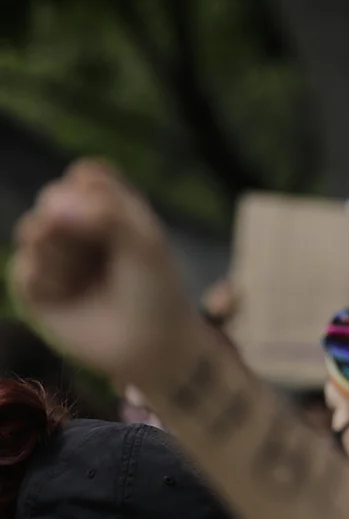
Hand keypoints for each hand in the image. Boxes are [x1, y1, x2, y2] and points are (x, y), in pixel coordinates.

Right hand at [11, 161, 202, 386]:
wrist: (149, 344)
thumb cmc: (156, 288)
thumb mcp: (145, 244)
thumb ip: (107, 215)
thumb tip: (51, 206)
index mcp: (109, 205)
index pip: (84, 175)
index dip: (95, 193)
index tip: (119, 217)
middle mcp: (76, 224)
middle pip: (52, 197)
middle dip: (77, 225)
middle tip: (103, 252)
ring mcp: (52, 254)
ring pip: (31, 230)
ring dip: (63, 254)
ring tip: (88, 277)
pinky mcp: (33, 287)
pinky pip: (22, 269)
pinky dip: (47, 281)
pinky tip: (68, 294)